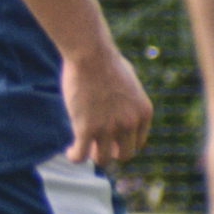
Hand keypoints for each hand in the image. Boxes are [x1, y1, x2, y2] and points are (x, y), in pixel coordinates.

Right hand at [61, 48, 152, 165]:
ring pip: (102, 159)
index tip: (110, 139)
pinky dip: (75, 157)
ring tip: (81, 146)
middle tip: (95, 143)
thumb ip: (129, 99)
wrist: (90, 54)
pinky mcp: (86, 129)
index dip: (122, 143)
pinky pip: (81, 155)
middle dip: (110, 151)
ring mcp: (108, 128)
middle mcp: (129, 123)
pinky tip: (70, 150)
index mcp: (143, 112)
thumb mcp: (129, 81)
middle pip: (123, 155)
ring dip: (92, 155)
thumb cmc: (105, 61)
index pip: (137, 143)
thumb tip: (120, 106)